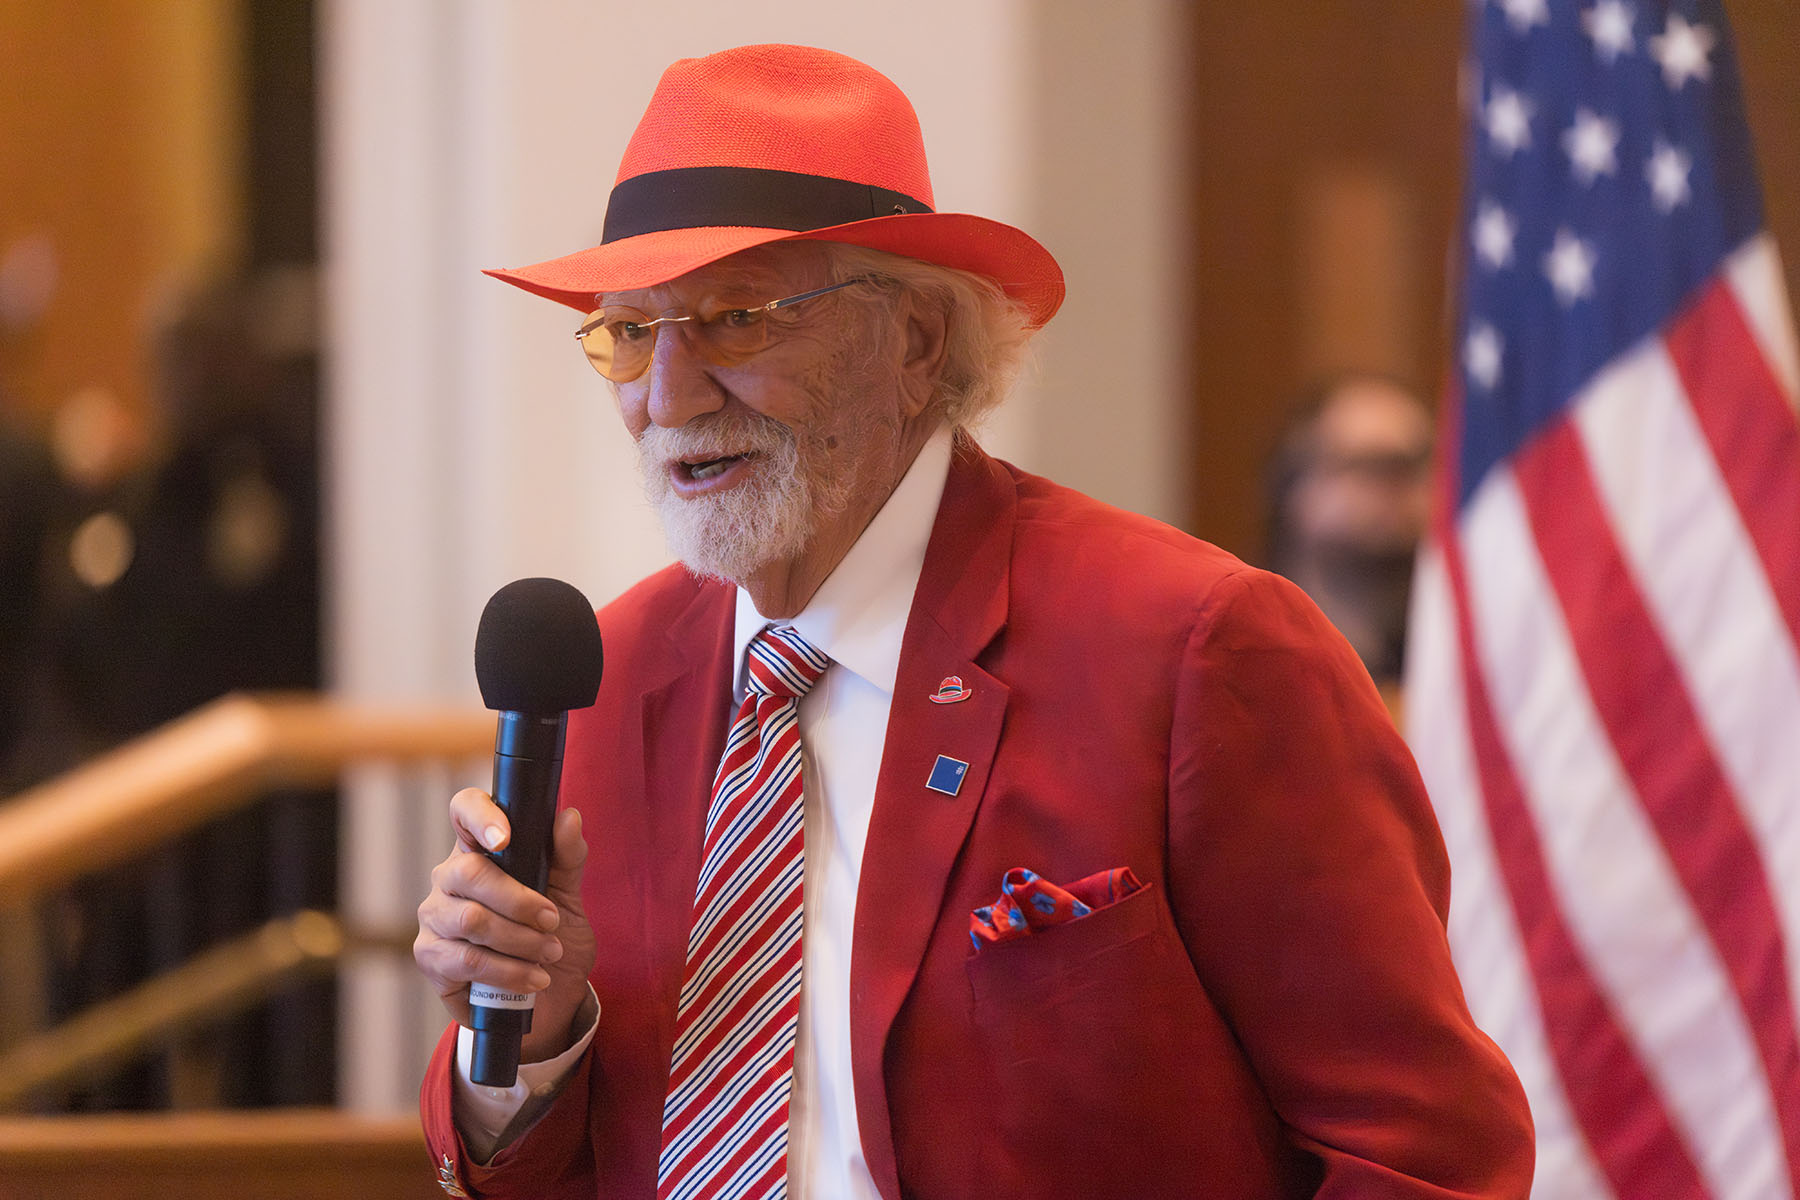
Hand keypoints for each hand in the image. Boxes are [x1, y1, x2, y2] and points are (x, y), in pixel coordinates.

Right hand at [414, 788, 597, 1062]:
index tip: (506, 838)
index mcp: (480, 848)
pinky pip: (467, 960)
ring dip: (520, 940)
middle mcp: (448, 877)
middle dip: (520, 900)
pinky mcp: (430, 957)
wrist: (547, 993)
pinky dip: (508, 970)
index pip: (465, 810)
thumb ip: (567, 857)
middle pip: (470, 873)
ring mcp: (435, 916)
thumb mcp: (568, 893)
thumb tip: (570, 817)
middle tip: (552, 921)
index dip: (480, 816)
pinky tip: (533, 977)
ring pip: (471, 920)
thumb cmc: (550, 933)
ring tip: (549, 953)